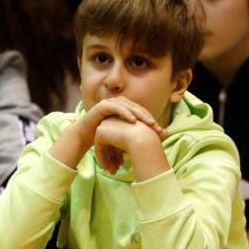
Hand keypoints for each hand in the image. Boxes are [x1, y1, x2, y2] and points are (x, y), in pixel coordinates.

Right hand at [50, 96, 165, 169]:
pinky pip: (117, 108)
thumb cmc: (104, 137)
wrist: (85, 136)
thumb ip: (135, 137)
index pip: (142, 114)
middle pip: (138, 110)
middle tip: (158, 127)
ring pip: (129, 107)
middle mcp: (120, 104)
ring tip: (149, 123)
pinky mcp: (103, 105)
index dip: (152, 122)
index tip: (162, 133)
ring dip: (140, 115)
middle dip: (149, 119)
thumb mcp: (122, 137)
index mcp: (126, 109)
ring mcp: (111, 103)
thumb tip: (148, 146)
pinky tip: (133, 120)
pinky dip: (125, 113)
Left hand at [93, 116, 160, 173]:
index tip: (122, 164)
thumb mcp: (139, 141)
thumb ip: (128, 145)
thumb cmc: (147, 140)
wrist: (142, 138)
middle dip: (112, 157)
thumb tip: (122, 155)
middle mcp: (113, 120)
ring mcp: (106, 124)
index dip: (118, 153)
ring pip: (104, 146)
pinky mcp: (100, 131)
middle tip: (115, 170)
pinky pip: (98, 148)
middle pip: (110, 143)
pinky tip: (107, 169)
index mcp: (123, 120)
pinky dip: (102, 159)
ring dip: (107, 160)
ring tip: (113, 172)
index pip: (117, 138)